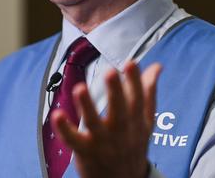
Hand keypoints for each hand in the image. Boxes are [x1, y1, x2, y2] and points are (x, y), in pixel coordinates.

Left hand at [52, 61, 161, 177]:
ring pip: (94, 123)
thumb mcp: (145, 121)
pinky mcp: (85, 151)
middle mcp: (121, 131)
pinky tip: (57, 114)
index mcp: (136, 121)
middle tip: (110, 72)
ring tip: (80, 89)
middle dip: (116, 91)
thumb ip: (148, 92)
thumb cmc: (132, 145)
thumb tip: (156, 67)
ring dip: (87, 106)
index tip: (131, 63)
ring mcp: (102, 142)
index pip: (138, 99)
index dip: (135, 81)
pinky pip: (73, 140)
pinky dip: (65, 129)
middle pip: (119, 111)